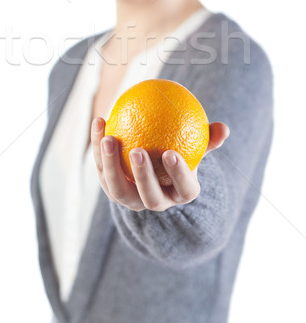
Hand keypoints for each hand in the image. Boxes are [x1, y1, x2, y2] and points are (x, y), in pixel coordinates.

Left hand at [91, 117, 229, 211]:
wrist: (154, 167)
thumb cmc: (180, 151)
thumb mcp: (195, 147)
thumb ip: (208, 139)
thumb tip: (224, 128)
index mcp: (181, 193)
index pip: (185, 189)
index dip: (179, 175)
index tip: (171, 153)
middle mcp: (156, 202)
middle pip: (149, 197)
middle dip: (143, 176)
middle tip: (137, 150)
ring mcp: (131, 199)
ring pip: (118, 190)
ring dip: (111, 163)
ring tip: (109, 136)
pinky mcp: (111, 188)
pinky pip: (101, 169)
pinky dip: (98, 147)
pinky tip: (99, 121)